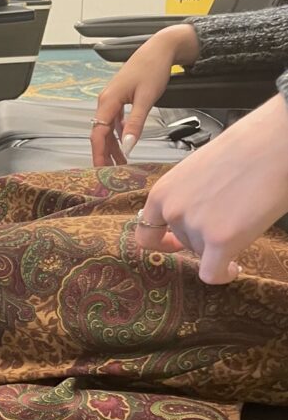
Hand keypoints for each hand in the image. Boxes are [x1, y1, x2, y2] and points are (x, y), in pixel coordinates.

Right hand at [90, 24, 200, 165]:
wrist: (159, 49)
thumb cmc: (152, 68)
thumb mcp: (146, 99)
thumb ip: (136, 123)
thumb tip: (128, 146)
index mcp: (108, 101)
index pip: (98, 133)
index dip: (98, 153)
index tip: (101, 169)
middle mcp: (105, 101)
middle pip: (100, 133)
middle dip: (105, 154)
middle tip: (111, 172)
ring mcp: (111, 100)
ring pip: (107, 129)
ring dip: (113, 146)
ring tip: (121, 162)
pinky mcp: (119, 99)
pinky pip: (114, 121)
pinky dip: (119, 134)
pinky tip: (125, 142)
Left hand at [136, 93, 287, 282]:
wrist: (273, 143)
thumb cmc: (244, 150)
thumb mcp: (198, 172)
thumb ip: (186, 197)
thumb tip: (189, 220)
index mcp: (162, 192)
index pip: (146, 231)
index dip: (162, 241)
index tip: (173, 243)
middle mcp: (172, 211)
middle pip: (183, 243)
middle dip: (203, 237)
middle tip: (229, 217)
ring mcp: (194, 227)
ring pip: (203, 254)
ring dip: (220, 246)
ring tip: (242, 219)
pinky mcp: (220, 240)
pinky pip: (212, 274)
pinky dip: (222, 275)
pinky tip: (235, 268)